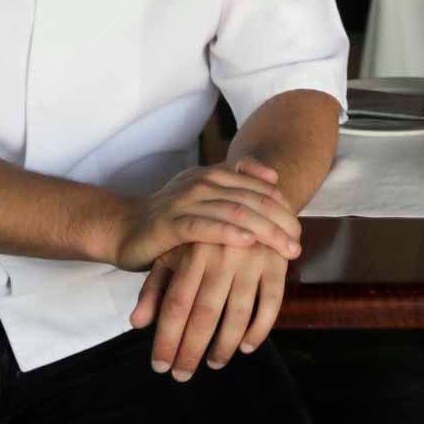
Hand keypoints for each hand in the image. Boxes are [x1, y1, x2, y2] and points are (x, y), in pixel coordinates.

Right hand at [112, 157, 298, 271]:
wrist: (123, 228)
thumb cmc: (172, 220)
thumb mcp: (206, 200)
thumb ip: (237, 187)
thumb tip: (275, 177)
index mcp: (214, 175)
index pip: (259, 187)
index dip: (283, 207)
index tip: (300, 229)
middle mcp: (202, 182)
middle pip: (253, 199)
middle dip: (281, 222)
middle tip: (299, 244)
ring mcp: (185, 200)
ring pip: (235, 212)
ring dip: (265, 231)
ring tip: (286, 249)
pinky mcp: (169, 223)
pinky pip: (204, 226)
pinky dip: (228, 233)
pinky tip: (248, 243)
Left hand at [131, 240, 288, 380]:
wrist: (250, 193)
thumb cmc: (204, 233)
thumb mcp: (175, 252)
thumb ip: (154, 287)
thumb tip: (136, 323)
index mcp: (192, 251)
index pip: (176, 304)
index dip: (167, 338)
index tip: (160, 366)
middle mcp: (222, 255)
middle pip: (204, 313)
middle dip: (191, 350)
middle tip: (181, 375)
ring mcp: (252, 259)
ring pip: (238, 313)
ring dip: (225, 345)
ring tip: (213, 363)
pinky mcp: (277, 262)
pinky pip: (271, 304)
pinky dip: (260, 329)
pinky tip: (246, 346)